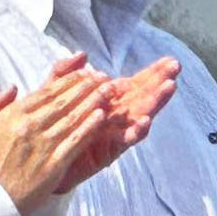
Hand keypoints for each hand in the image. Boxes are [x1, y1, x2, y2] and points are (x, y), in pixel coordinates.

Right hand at [0, 54, 114, 214]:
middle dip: (87, 87)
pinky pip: (76, 141)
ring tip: (110, 91)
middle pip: (64, 101)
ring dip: (93, 102)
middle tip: (104, 78)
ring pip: (73, 118)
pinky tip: (102, 116)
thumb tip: (12, 87)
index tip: (85, 72)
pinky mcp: (55, 163)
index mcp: (12, 116)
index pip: (46, 92)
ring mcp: (44, 145)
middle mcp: (30, 126)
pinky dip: (89, 127)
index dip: (69, 80)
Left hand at [49, 54, 180, 194]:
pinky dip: (135, 131)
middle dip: (160, 82)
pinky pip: (125, 140)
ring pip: (140, 115)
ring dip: (155, 102)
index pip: (135, 84)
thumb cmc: (52, 126)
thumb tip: (82, 54)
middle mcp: (117, 116)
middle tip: (176, 68)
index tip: (170, 60)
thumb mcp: (54, 95)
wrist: (40, 161)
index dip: (153, 72)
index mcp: (108, 101)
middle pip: (144, 96)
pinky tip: (144, 121)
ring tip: (168, 87)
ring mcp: (115, 133)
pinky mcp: (108, 150)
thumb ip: (65, 74)